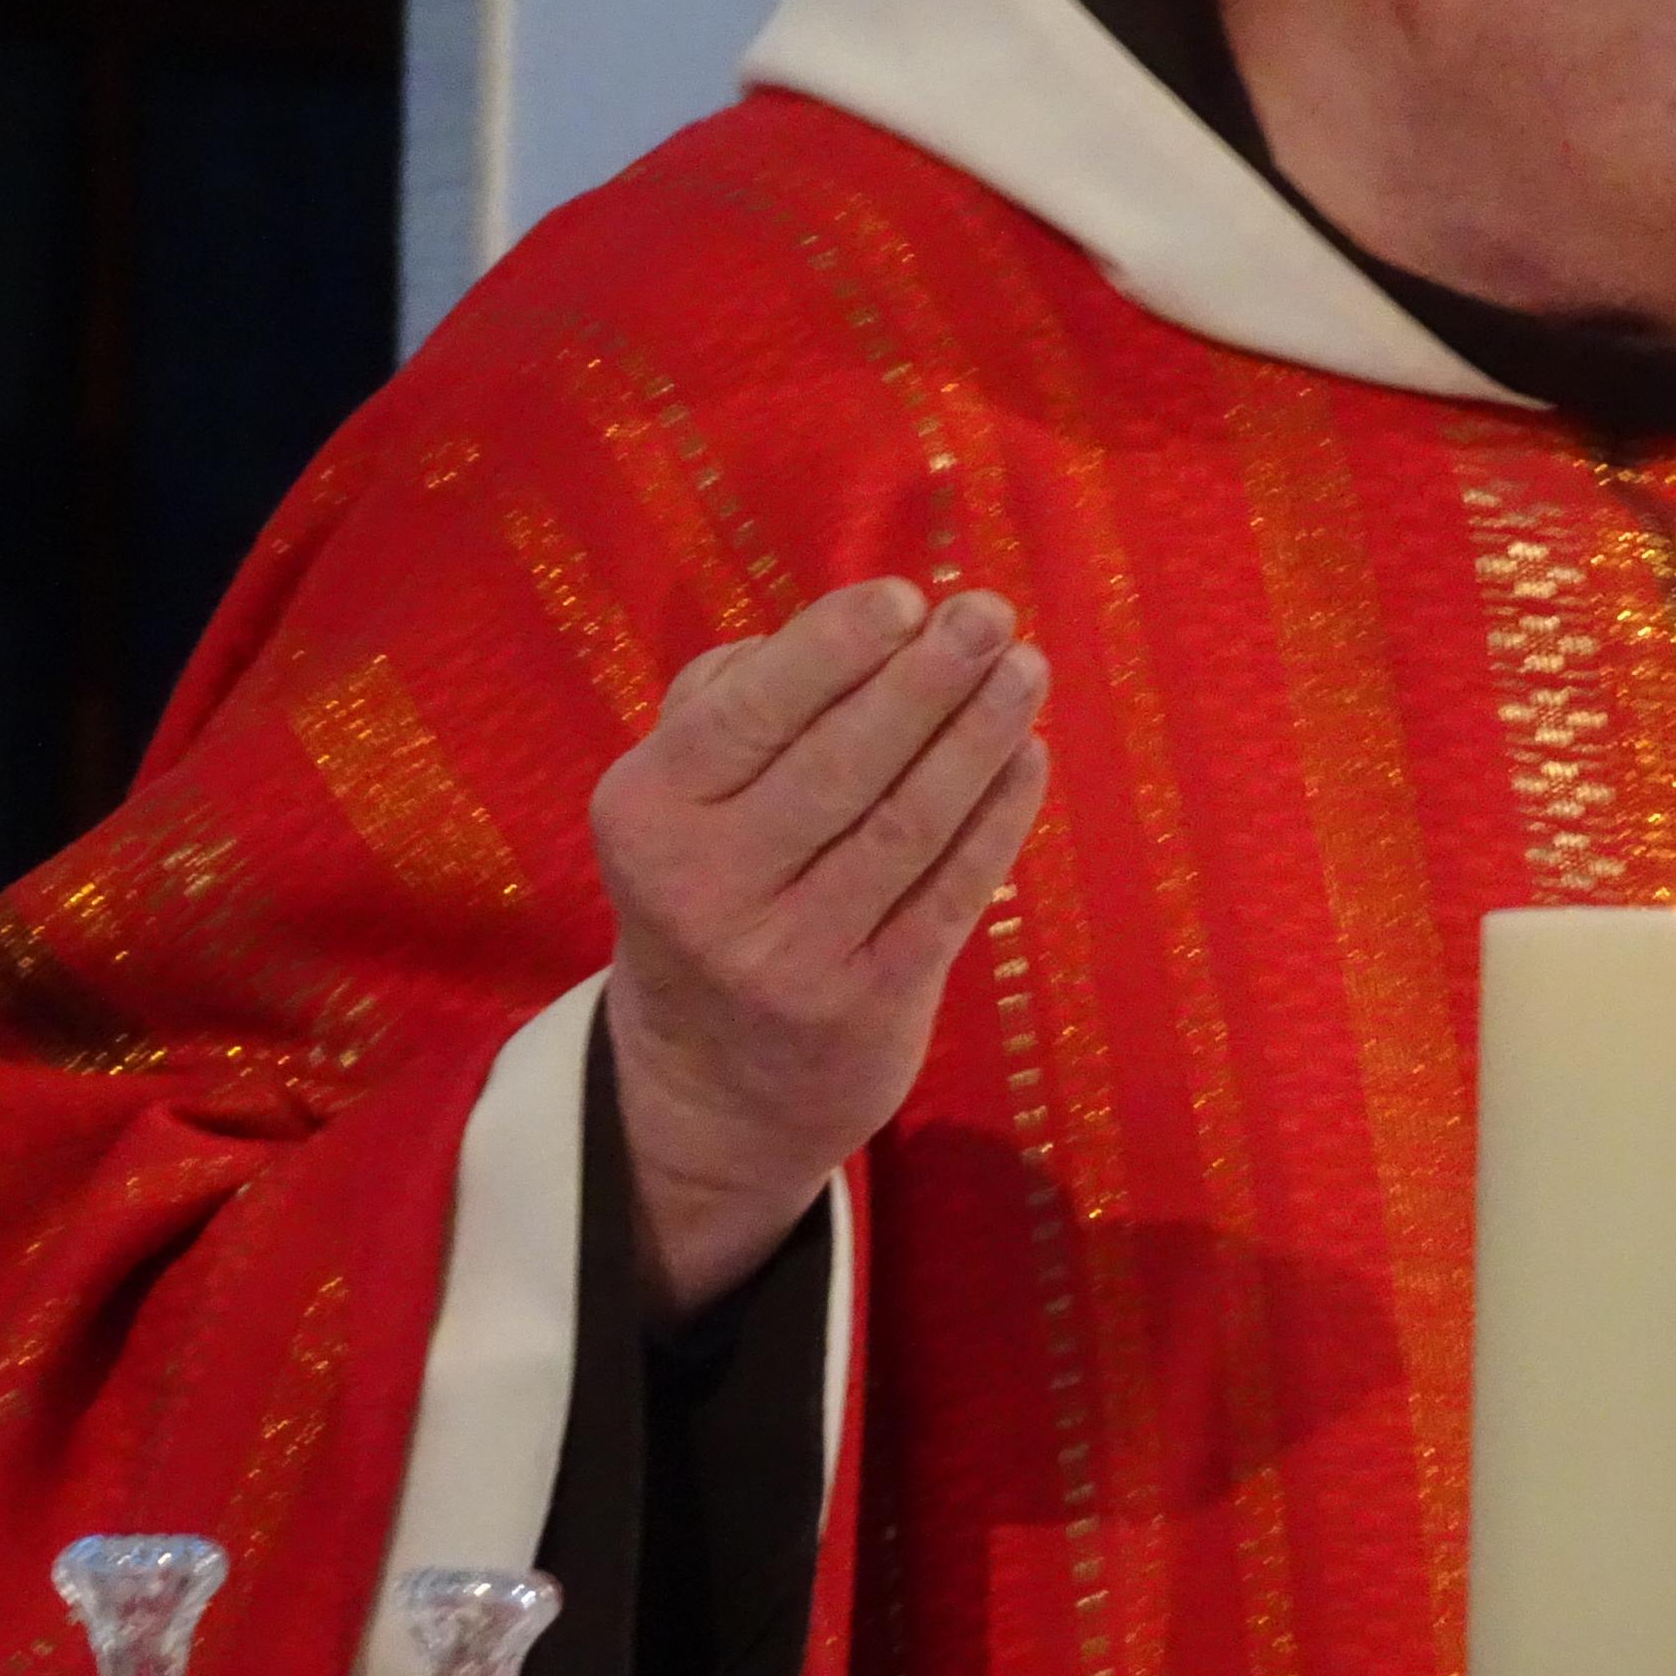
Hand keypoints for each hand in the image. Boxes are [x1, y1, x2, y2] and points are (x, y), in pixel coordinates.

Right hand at [592, 577, 1052, 1319]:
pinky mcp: (864, 1003)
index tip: (908, 597)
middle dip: (926, 680)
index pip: (748, 712)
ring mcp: (786, 953)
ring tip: (1025, 669)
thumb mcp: (680, 795)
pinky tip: (1028, 754)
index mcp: (647, 811)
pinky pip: (949, 892)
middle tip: (990, 614)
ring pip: (905, 825)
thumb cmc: (714, 879)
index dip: (833, 649)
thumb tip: (847, 621)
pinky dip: (998, 817)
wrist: (711, 1078)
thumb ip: (734, 698)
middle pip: (838, 764)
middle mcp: (705, 887)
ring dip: (978, 737)